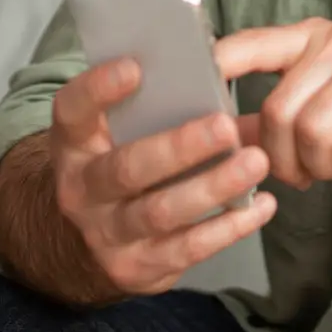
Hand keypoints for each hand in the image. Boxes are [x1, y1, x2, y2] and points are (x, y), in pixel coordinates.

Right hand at [48, 58, 276, 295]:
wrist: (89, 240)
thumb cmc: (121, 161)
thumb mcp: (118, 131)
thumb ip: (157, 102)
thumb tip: (225, 64)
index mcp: (75, 143)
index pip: (73, 111)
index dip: (98, 89)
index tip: (134, 67)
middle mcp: (82, 190)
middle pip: (126, 169)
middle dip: (178, 148)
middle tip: (224, 126)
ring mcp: (108, 233)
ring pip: (160, 212)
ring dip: (212, 188)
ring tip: (254, 163)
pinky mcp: (139, 266)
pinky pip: (186, 249)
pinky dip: (228, 228)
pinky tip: (259, 206)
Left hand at [215, 19, 331, 189]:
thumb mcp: (330, 98)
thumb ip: (278, 108)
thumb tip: (216, 132)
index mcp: (314, 36)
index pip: (250, 44)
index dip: (215, 66)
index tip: (192, 92)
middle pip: (278, 110)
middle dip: (282, 158)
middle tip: (301, 175)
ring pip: (314, 132)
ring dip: (319, 167)